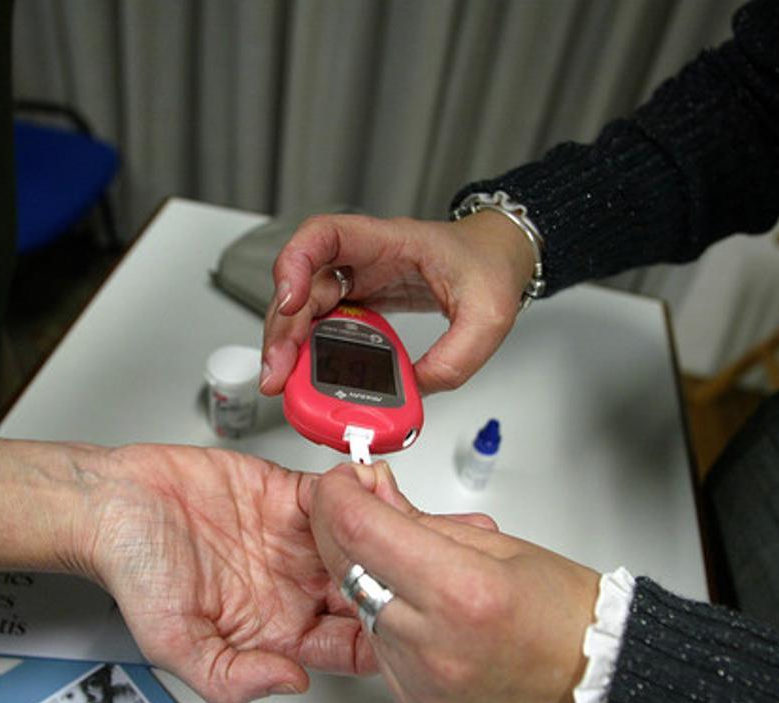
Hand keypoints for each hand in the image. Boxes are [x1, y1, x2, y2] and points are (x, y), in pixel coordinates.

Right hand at [77, 445, 375, 702]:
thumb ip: (230, 677)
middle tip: (400, 556)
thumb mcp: (174, 644)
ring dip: (379, 528)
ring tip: (385, 516)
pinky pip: (336, 494)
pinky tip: (356, 487)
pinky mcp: (288, 495)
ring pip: (361, 540)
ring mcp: (295, 541)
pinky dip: (353, 488)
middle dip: (390, 575)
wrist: (111, 503)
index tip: (392, 614)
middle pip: (366, 589)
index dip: (378, 633)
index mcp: (278, 631)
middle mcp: (294, 587)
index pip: (350, 645)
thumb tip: (290, 684)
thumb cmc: (134, 572)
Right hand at [260, 211, 535, 394]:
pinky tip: (307, 375)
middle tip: (277, 370)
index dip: (296, 262)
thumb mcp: (488, 316)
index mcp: (389, 241)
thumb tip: (414, 391)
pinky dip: (310, 349)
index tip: (289, 300)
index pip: (325, 234)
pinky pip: (325, 323)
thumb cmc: (491, 265)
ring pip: (306, 306)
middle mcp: (365, 257)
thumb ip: (455, 358)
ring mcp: (359, 279)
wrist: (501, 256)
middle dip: (283, 326)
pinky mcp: (362, 301)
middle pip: (303, 282)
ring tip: (283, 380)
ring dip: (289, 343)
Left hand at [304, 461, 599, 702]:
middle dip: (340, 529)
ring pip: (360, 612)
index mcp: (463, 592)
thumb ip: (423, 521)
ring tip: (410, 568)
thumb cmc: (568, 615)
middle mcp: (436, 646)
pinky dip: (389, 624)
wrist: (600, 684)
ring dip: (367, 579)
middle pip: (348, 571)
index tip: (344, 482)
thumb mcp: (499, 545)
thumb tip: (374, 495)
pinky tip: (420, 612)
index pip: (362, 532)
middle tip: (357, 506)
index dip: (340, 497)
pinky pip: (381, 652)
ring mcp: (424, 684)